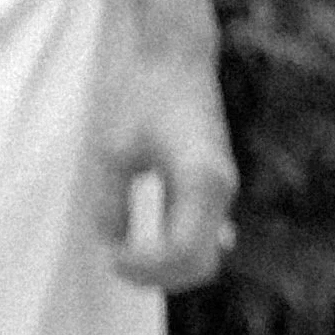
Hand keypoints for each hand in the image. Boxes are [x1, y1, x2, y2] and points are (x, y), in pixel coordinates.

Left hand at [97, 34, 238, 289]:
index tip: (111, 256)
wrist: (177, 56)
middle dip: (158, 278)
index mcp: (200, 178)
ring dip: (168, 270)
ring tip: (125, 257)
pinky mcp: (215, 187)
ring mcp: (223, 190)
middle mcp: (221, 189)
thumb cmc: (143, 96)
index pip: (181, 251)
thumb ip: (111, 205)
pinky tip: (143, 248)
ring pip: (204, 257)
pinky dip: (175, 254)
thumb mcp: (113, 150)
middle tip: (116, 262)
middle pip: (199, 266)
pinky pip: (202, 239)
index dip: (145, 268)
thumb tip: (114, 246)